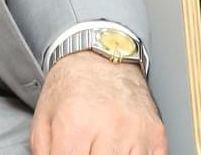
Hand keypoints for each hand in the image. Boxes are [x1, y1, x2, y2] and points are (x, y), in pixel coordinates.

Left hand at [31, 52, 164, 154]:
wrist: (101, 56)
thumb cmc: (72, 87)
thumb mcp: (43, 119)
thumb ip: (43, 153)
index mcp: (77, 123)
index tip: (68, 154)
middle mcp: (111, 126)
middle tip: (86, 150)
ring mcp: (137, 132)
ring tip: (102, 149)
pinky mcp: (157, 135)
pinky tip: (123, 151)